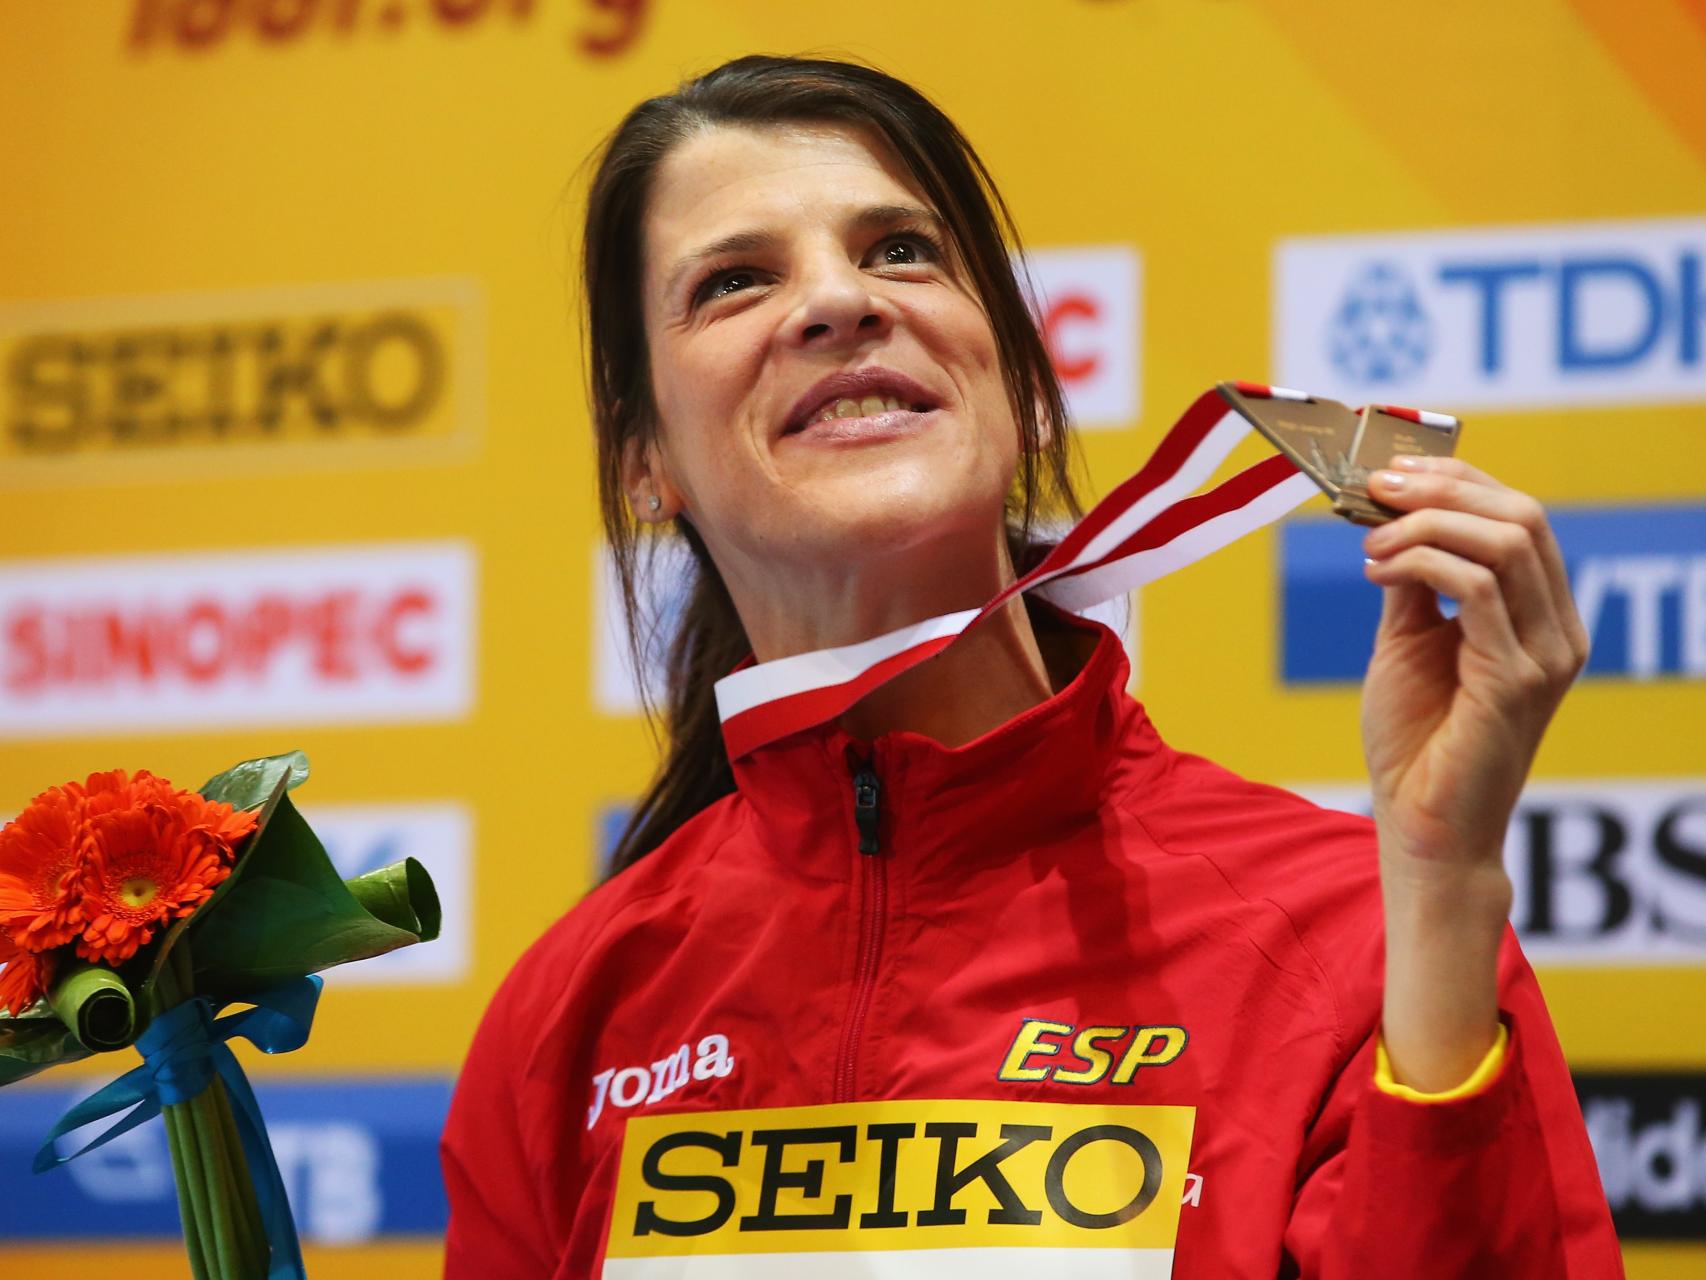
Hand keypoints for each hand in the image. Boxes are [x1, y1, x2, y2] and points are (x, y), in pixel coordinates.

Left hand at [1358, 455, 1588, 1088]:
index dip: (1457, 480)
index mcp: (1540, 616)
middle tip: (1375, 490)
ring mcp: (1547, 654)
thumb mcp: (1408, 642)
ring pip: (1505, 541)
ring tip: (1371, 545)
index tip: (1390, 472)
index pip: (1518, 516)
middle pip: (1521, 515)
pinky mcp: (1518, 680)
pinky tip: (1379, 571)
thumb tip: (1389, 517)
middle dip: (1443, 488)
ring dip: (1425, 526)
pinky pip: (1478, 589)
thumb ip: (1412, 581)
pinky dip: (1422, 563)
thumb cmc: (1415, 740)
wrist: (1421, 826)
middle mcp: (1558, 629)